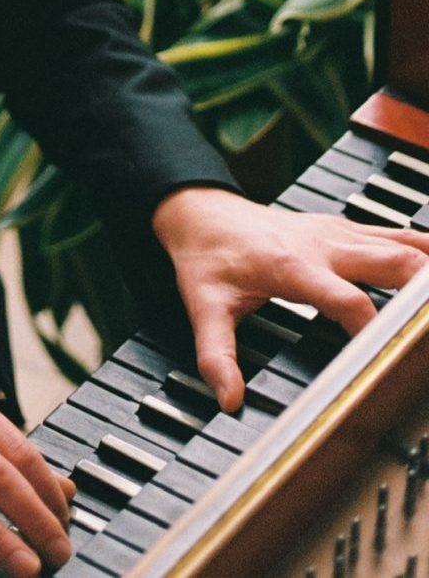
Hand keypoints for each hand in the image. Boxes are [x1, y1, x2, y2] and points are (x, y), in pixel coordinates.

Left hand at [152, 187, 428, 411]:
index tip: (391, 359)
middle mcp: (323, 246)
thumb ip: (216, 354)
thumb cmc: (207, 255)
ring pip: (403, 244)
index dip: (375, 329)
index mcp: (293, 267)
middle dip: (425, 296)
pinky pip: (395, 234)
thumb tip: (229, 398)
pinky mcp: (343, 229)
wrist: (201, 210)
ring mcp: (337, 234)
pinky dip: (423, 251)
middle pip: (394, 263)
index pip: (349, 300)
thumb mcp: (203, 307)